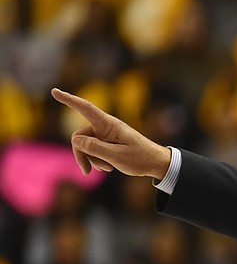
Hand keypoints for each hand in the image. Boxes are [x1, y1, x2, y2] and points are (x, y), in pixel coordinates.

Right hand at [51, 88, 171, 179]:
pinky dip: (97, 160)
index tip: (54, 91)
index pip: (85, 109)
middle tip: (87, 172)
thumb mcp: (116, 156)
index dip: (69, 100)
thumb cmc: (140, 158)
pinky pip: (93, 150)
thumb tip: (76, 139)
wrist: (156, 164)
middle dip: (81, 154)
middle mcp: (105, 127)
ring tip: (107, 169)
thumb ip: (95, 148)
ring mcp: (106, 135)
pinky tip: (108, 168)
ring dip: (92, 159)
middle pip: (80, 137)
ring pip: (85, 146)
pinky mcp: (107, 143)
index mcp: (109, 125)